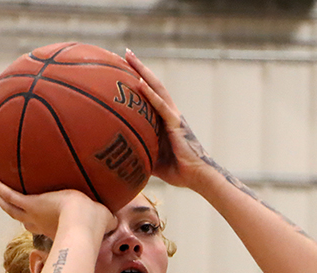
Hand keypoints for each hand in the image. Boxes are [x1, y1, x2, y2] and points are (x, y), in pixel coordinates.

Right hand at [0, 176, 114, 240]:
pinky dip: (0, 188)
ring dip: (1, 199)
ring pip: (12, 207)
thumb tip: (118, 217)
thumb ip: (108, 218)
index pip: (42, 226)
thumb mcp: (103, 218)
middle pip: (23, 219)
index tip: (31, 222)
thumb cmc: (96, 224)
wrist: (83, 223)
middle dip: (15, 212)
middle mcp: (41, 222)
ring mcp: (34, 213)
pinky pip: (11, 195)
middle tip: (6, 205)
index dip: (35, 224)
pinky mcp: (31, 204)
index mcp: (57, 227)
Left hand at [125, 49, 212, 189]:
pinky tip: (139, 83)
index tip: (123, 68)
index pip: (149, 95)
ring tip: (129, 57)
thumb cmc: (177, 170)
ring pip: (157, 88)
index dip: (138, 80)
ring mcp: (173, 116)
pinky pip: (161, 107)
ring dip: (143, 72)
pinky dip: (150, 95)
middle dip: (139, 67)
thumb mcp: (152, 160)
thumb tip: (119, 159)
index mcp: (164, 120)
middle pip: (153, 84)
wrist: (197, 176)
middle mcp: (169, 113)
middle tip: (125, 52)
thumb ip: (139, 153)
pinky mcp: (176, 123)